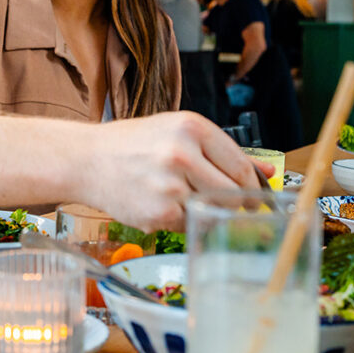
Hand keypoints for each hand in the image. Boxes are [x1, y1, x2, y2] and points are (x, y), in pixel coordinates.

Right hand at [77, 110, 261, 232]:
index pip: (241, 166)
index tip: (253, 196)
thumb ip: (224, 152)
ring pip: (213, 211)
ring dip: (204, 210)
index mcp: (191, 127)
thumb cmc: (132, 144)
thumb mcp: (177, 133)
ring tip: (180, 197)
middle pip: (234, 193)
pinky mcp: (159, 213)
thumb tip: (268, 172)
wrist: (85, 160)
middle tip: (223, 203)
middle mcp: (182, 154)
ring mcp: (170, 185)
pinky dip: (180, 220)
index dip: (251, 186)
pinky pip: (188, 225)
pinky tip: (160, 204)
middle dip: (235, 204)